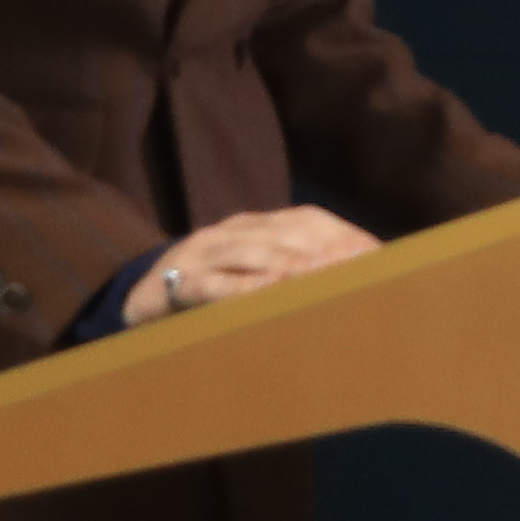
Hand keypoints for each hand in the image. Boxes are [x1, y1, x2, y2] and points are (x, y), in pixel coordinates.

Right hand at [119, 204, 381, 328]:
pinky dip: (241, 288)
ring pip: (253, 252)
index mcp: (257, 225)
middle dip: (329, 251)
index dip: (346, 236)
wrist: (137, 300)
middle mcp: (232, 230)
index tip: (382, 256)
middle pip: (289, 234)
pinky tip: (268, 294)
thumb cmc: (211, 294)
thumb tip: (358, 283)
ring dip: (292, 265)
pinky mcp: (176, 281)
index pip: (311, 220)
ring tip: (327, 279)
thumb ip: (298, 276)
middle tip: (364, 270)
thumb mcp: (256, 277)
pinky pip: (211, 284)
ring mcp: (202, 252)